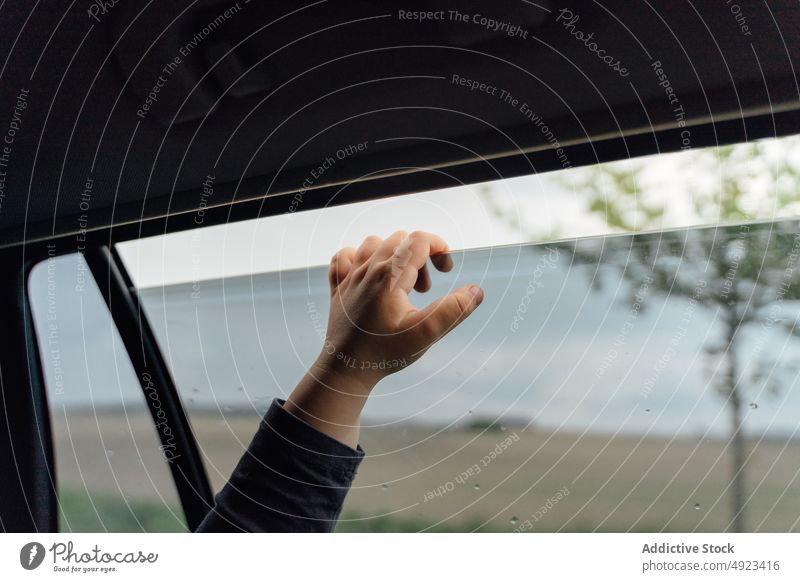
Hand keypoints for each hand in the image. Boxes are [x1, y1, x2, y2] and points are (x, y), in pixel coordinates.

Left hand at [319, 230, 483, 391]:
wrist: (345, 370)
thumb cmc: (385, 353)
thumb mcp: (425, 335)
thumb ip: (453, 311)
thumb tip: (476, 291)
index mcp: (390, 276)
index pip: (419, 240)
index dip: (440, 248)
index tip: (446, 270)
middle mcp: (367, 270)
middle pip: (400, 240)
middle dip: (421, 256)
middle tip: (426, 290)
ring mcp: (349, 277)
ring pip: (374, 244)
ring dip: (394, 256)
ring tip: (402, 285)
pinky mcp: (337, 288)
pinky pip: (344, 257)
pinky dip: (359, 258)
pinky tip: (369, 276)